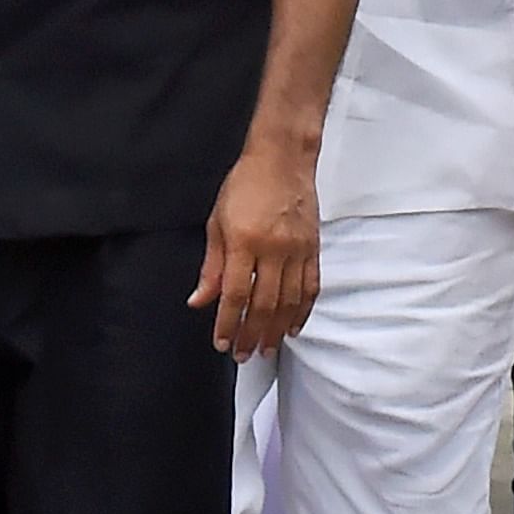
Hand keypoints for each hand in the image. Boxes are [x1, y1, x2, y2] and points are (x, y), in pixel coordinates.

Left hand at [191, 146, 322, 358]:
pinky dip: (302, 311)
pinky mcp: (313, 248)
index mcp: (243, 242)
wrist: (283, 159)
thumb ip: (211, 265)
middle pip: (263, 304)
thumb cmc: (245, 185)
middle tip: (243, 354)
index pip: (233, 294)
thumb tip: (200, 300)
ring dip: (276, 329)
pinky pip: (310, 287)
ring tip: (266, 348)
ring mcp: (297, 250)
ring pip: (289, 301)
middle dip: (251, 334)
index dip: (227, 323)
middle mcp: (273, 249)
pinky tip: (294, 326)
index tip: (222, 342)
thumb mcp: (217, 222)